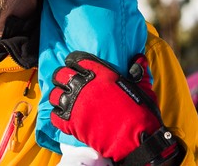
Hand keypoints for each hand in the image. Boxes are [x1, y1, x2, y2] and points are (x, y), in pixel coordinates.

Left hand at [50, 52, 184, 165]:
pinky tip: (63, 116)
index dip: (74, 61)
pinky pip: (55, 116)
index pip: (77, 60)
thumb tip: (139, 59)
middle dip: (62, 77)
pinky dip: (57, 116)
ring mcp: (75, 104)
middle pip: (61, 75)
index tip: (73, 64)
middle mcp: (84, 86)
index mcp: (99, 74)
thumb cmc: (140, 113)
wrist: (135, 139)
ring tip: (62, 99)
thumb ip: (139, 71)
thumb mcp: (143, 88)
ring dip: (57, 96)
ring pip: (54, 95)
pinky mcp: (71, 123)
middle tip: (66, 82)